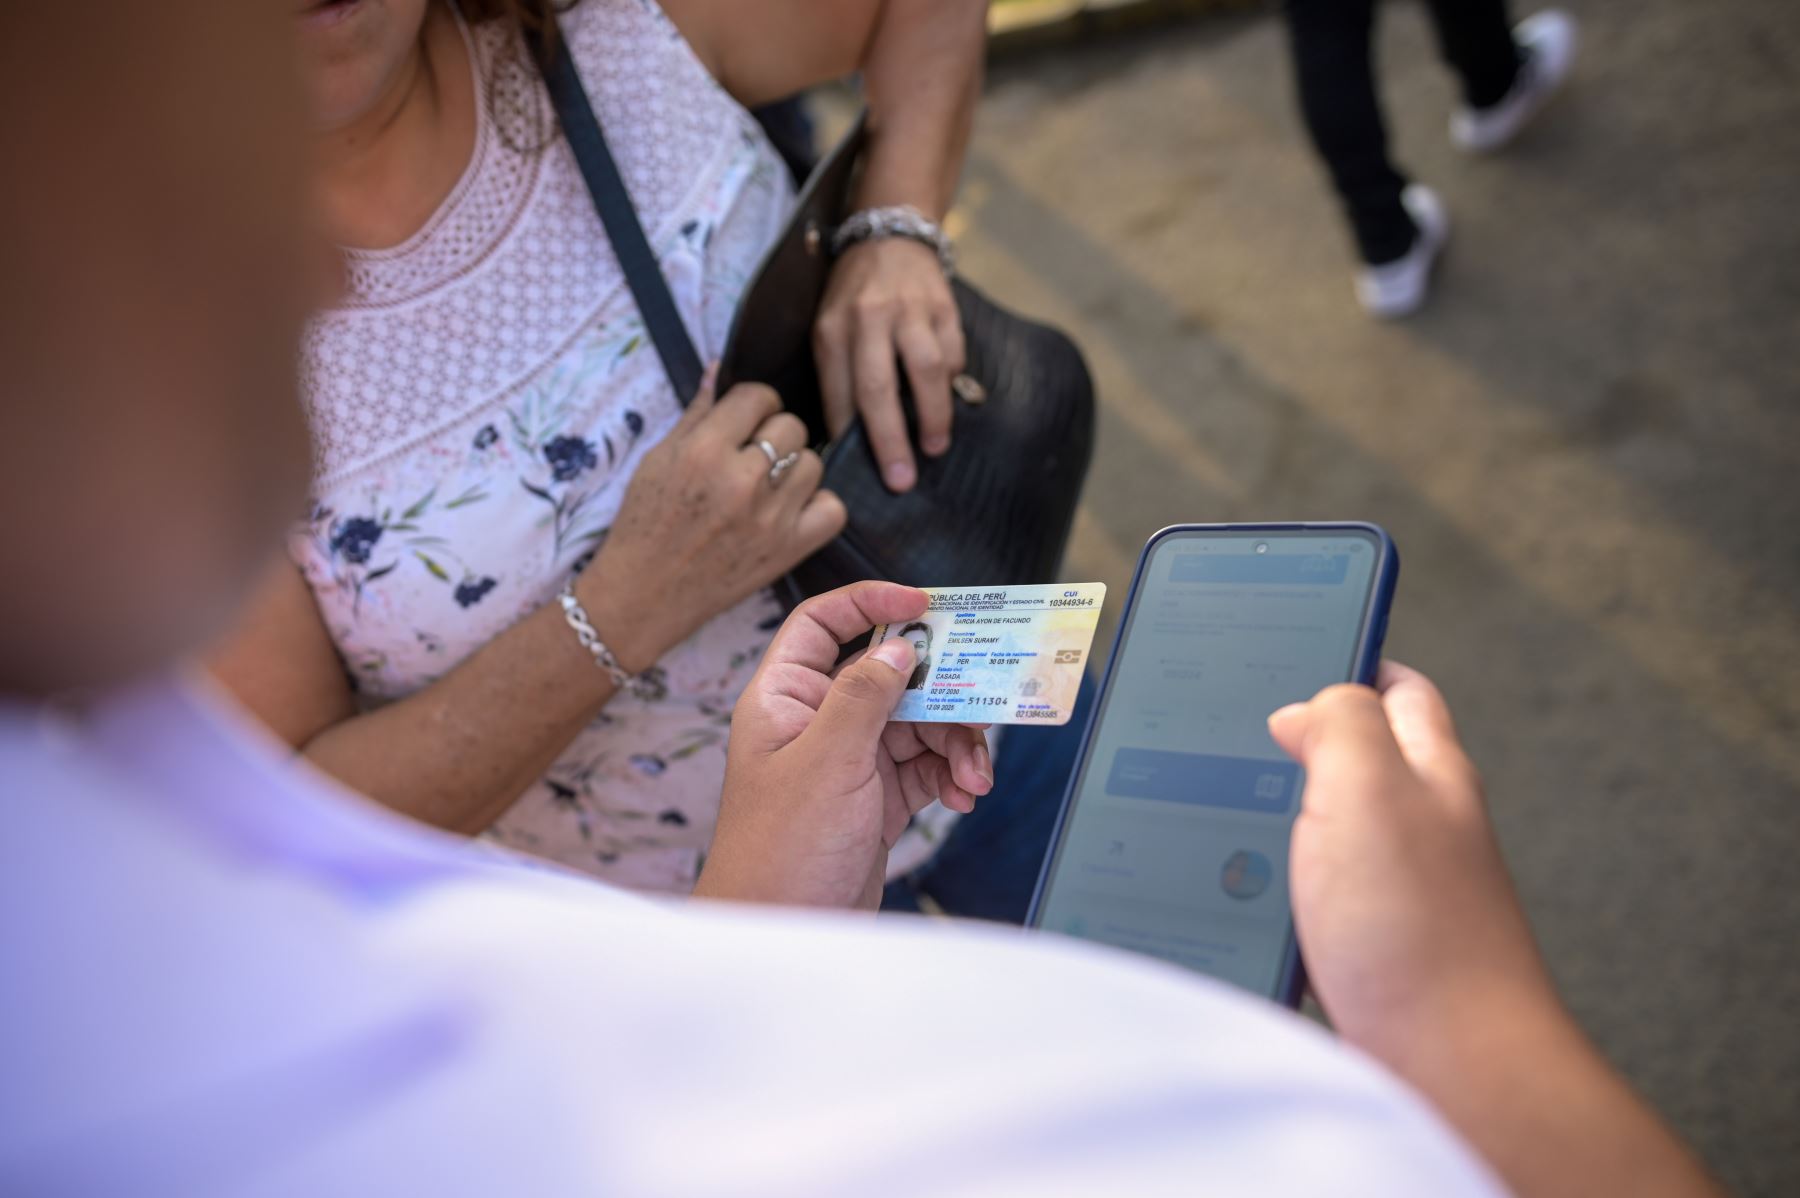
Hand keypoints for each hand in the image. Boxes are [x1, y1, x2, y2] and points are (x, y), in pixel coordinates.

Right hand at [577, 373, 845, 669]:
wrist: (645, 595)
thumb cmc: (645, 523)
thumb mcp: (659, 459)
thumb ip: (697, 414)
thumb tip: (720, 368)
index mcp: (704, 451)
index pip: (758, 396)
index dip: (753, 404)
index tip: (745, 419)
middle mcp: (741, 481)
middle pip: (792, 425)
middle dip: (774, 433)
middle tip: (753, 455)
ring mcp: (770, 518)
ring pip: (814, 464)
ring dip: (795, 469)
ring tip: (768, 485)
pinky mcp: (788, 550)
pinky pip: (833, 509)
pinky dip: (817, 506)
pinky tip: (790, 510)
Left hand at [695, 581, 993, 908]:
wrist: (784, 934)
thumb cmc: (781, 851)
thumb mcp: (828, 762)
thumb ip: (865, 696)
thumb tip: (899, 646)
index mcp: (786, 699)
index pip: (822, 625)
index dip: (870, 603)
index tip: (925, 604)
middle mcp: (816, 723)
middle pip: (888, 676)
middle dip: (939, 693)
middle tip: (981, 703)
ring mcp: (847, 762)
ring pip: (916, 724)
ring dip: (954, 744)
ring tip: (974, 778)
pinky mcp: (875, 800)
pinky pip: (924, 767)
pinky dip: (950, 775)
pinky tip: (964, 796)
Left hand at [812, 238, 963, 492]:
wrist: (889, 238)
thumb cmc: (853, 297)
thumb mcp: (829, 328)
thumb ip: (838, 376)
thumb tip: (849, 439)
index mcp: (833, 329)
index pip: (839, 392)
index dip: (849, 435)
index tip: (860, 472)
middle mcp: (869, 318)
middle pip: (878, 387)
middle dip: (890, 440)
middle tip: (901, 480)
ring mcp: (910, 310)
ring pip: (925, 370)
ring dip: (932, 416)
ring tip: (933, 448)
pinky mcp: (944, 307)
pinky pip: (952, 353)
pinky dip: (950, 381)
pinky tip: (944, 396)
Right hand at [1268, 662, 1560, 1063]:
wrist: (1448, 1067)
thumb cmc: (1418, 928)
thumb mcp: (1369, 783)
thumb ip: (1340, 722)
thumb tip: (1301, 708)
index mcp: (1429, 769)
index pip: (1399, 689)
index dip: (1353, 657)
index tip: (1299, 643)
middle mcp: (1419, 826)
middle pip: (1359, 758)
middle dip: (1299, 741)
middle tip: (1239, 734)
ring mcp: (1395, 892)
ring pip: (1325, 832)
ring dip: (1276, 821)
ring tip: (1226, 814)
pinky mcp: (1365, 951)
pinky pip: (1310, 900)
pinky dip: (1273, 891)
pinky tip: (1240, 897)